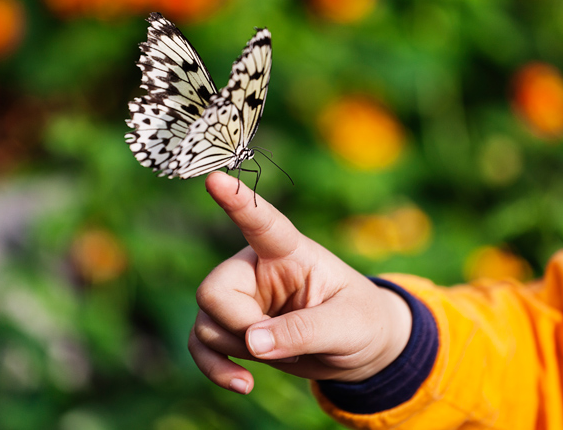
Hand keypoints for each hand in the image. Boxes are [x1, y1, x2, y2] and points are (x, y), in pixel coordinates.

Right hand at [188, 171, 411, 394]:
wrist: (359, 350)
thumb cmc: (361, 322)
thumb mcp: (349, 326)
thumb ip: (305, 331)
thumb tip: (252, 344)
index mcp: (291, 251)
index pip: (263, 222)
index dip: (239, 202)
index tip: (214, 179)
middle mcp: (257, 268)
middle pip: (214, 289)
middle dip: (238, 325)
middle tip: (273, 344)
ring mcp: (242, 298)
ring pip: (205, 320)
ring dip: (235, 351)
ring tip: (279, 358)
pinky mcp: (233, 327)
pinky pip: (201, 344)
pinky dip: (214, 368)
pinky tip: (242, 384)